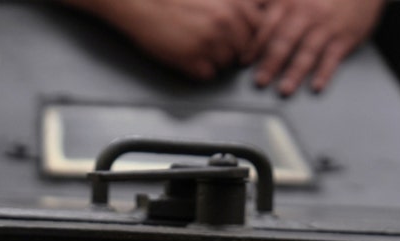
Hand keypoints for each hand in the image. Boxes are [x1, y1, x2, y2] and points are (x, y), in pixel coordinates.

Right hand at [64, 0, 264, 80]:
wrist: (142, 3)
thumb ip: (234, 5)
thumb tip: (252, 16)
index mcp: (235, 5)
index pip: (257, 29)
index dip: (246, 36)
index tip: (236, 38)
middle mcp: (227, 24)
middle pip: (242, 50)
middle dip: (230, 50)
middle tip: (210, 44)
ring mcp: (210, 44)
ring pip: (225, 64)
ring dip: (214, 60)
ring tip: (195, 48)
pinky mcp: (192, 60)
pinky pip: (207, 74)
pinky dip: (198, 70)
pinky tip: (185, 57)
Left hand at [244, 0, 386, 94]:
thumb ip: (268, 4)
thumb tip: (244, 16)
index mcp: (289, 3)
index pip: (267, 27)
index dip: (254, 46)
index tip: (244, 62)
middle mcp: (307, 14)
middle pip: (285, 41)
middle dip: (271, 63)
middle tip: (260, 81)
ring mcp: (326, 27)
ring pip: (308, 52)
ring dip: (295, 72)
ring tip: (284, 89)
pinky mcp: (345, 37)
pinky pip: (333, 57)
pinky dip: (325, 73)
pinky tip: (316, 86)